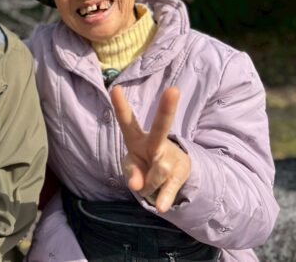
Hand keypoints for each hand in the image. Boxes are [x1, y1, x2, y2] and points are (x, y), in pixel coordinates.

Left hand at [111, 86, 190, 212]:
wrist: (170, 176)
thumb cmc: (143, 164)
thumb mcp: (131, 167)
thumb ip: (131, 173)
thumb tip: (136, 185)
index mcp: (137, 138)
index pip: (127, 121)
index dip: (120, 106)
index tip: (115, 88)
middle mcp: (156, 142)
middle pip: (161, 127)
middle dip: (167, 109)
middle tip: (174, 90)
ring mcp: (170, 156)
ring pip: (157, 172)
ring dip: (148, 185)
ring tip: (149, 183)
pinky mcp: (180, 173)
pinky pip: (170, 187)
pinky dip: (163, 198)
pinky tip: (160, 207)